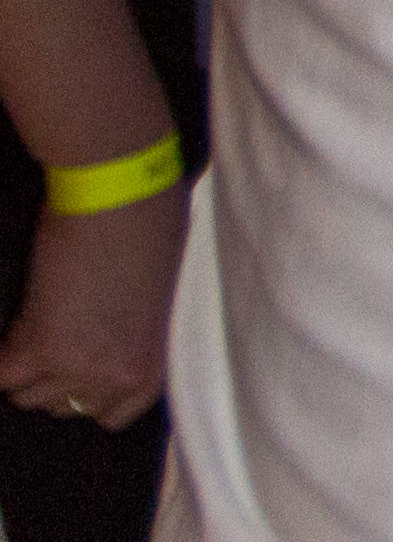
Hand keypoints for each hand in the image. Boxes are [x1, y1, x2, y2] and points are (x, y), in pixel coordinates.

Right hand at [0, 181, 184, 427]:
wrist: (123, 197)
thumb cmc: (150, 230)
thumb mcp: (155, 297)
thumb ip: (133, 334)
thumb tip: (110, 341)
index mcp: (150, 367)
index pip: (112, 416)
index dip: (89, 390)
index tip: (81, 365)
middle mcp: (113, 379)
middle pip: (62, 406)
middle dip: (56, 372)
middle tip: (62, 325)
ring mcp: (74, 370)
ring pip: (26, 393)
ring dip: (26, 361)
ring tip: (45, 312)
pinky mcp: (36, 349)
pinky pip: (0, 375)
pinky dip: (1, 357)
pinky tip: (11, 333)